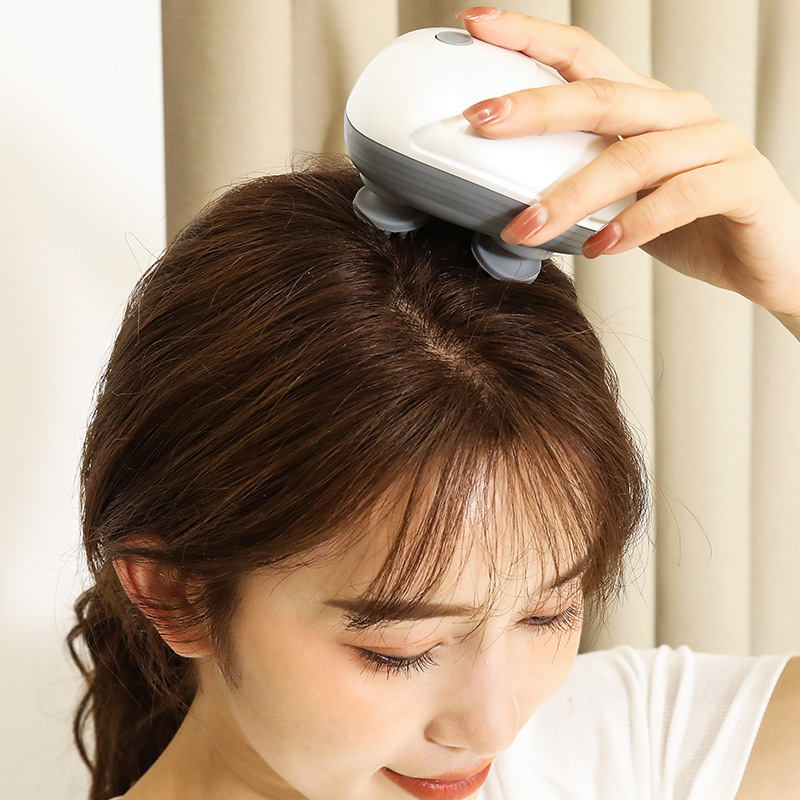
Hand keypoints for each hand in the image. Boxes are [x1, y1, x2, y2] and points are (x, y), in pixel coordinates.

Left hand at [456, 7, 799, 336]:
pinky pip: (678, 199)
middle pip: (599, 97)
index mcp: (644, 106)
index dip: (530, 37)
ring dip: (570, 196)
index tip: (477, 22)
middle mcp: (678, 112)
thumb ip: (578, 184)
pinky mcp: (741, 183)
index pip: (582, 57)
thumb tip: (506, 199)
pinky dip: (631, 226)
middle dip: (533, 107)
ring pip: (632, 157)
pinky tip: (597, 247)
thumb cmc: (686, 225)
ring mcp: (714, 143)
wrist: (764, 258)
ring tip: (526, 228)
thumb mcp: (620, 198)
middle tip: (480, 120)